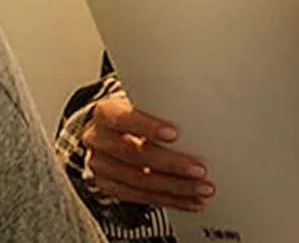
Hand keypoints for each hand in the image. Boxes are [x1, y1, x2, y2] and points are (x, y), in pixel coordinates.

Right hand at [81, 93, 213, 212]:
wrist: (110, 127)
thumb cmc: (135, 109)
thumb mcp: (142, 99)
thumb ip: (159, 105)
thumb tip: (196, 108)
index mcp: (106, 112)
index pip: (124, 119)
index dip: (148, 127)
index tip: (174, 134)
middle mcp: (99, 140)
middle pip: (135, 155)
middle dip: (171, 164)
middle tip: (198, 170)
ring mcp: (101, 167)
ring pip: (139, 182)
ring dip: (175, 188)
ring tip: (200, 189)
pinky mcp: (109, 187)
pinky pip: (140, 197)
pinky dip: (168, 200)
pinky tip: (188, 200)